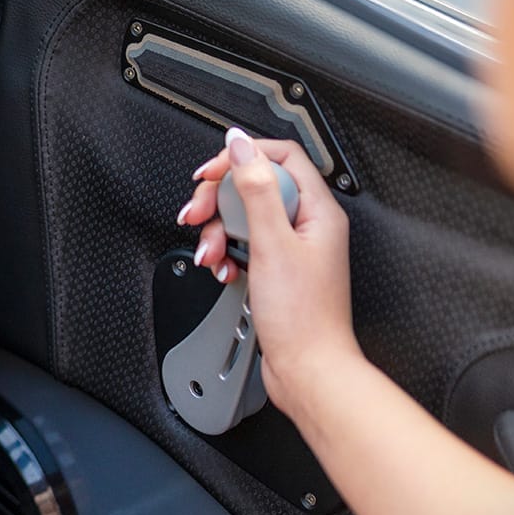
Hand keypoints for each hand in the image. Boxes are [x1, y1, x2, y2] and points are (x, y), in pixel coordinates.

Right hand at [176, 129, 362, 420]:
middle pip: (255, 188)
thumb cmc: (303, 318)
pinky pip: (244, 247)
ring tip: (212, 254)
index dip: (240, 159)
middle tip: (196, 213)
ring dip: (218, 233)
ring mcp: (292, 249)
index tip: (209, 173)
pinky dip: (227, 255)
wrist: (307, 369)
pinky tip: (224, 270)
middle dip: (219, 200)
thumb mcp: (272, 243)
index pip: (279, 158)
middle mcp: (307, 225)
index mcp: (317, 210)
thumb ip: (255, 188)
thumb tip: (241, 145)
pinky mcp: (277, 270)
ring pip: (244, 219)